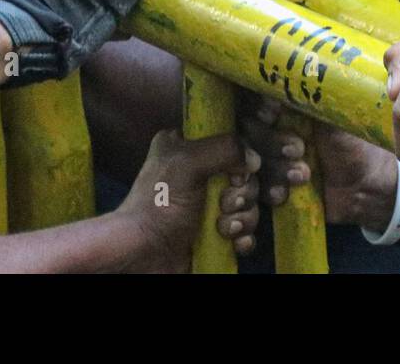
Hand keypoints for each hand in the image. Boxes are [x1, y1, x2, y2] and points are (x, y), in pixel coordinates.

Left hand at [115, 129, 260, 272]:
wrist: (145, 256)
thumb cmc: (160, 204)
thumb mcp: (188, 163)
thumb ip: (225, 149)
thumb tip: (254, 160)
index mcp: (187, 146)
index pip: (230, 142)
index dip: (241, 159)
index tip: (237, 174)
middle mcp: (199, 172)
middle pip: (244, 175)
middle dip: (241, 193)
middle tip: (224, 205)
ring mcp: (209, 204)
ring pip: (247, 203)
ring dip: (242, 217)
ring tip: (222, 228)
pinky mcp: (216, 232)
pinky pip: (246, 229)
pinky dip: (244, 235)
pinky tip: (233, 242)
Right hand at [240, 97, 398, 231]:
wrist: (367, 190)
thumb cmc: (356, 146)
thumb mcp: (336, 119)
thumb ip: (313, 99)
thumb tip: (292, 76)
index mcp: (289, 103)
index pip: (256, 95)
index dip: (257, 104)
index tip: (272, 113)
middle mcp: (275, 127)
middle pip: (248, 128)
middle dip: (270, 141)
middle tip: (298, 149)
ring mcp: (271, 157)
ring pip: (251, 159)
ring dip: (274, 168)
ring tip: (303, 175)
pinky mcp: (273, 184)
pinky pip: (257, 185)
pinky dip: (270, 189)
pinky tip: (285, 194)